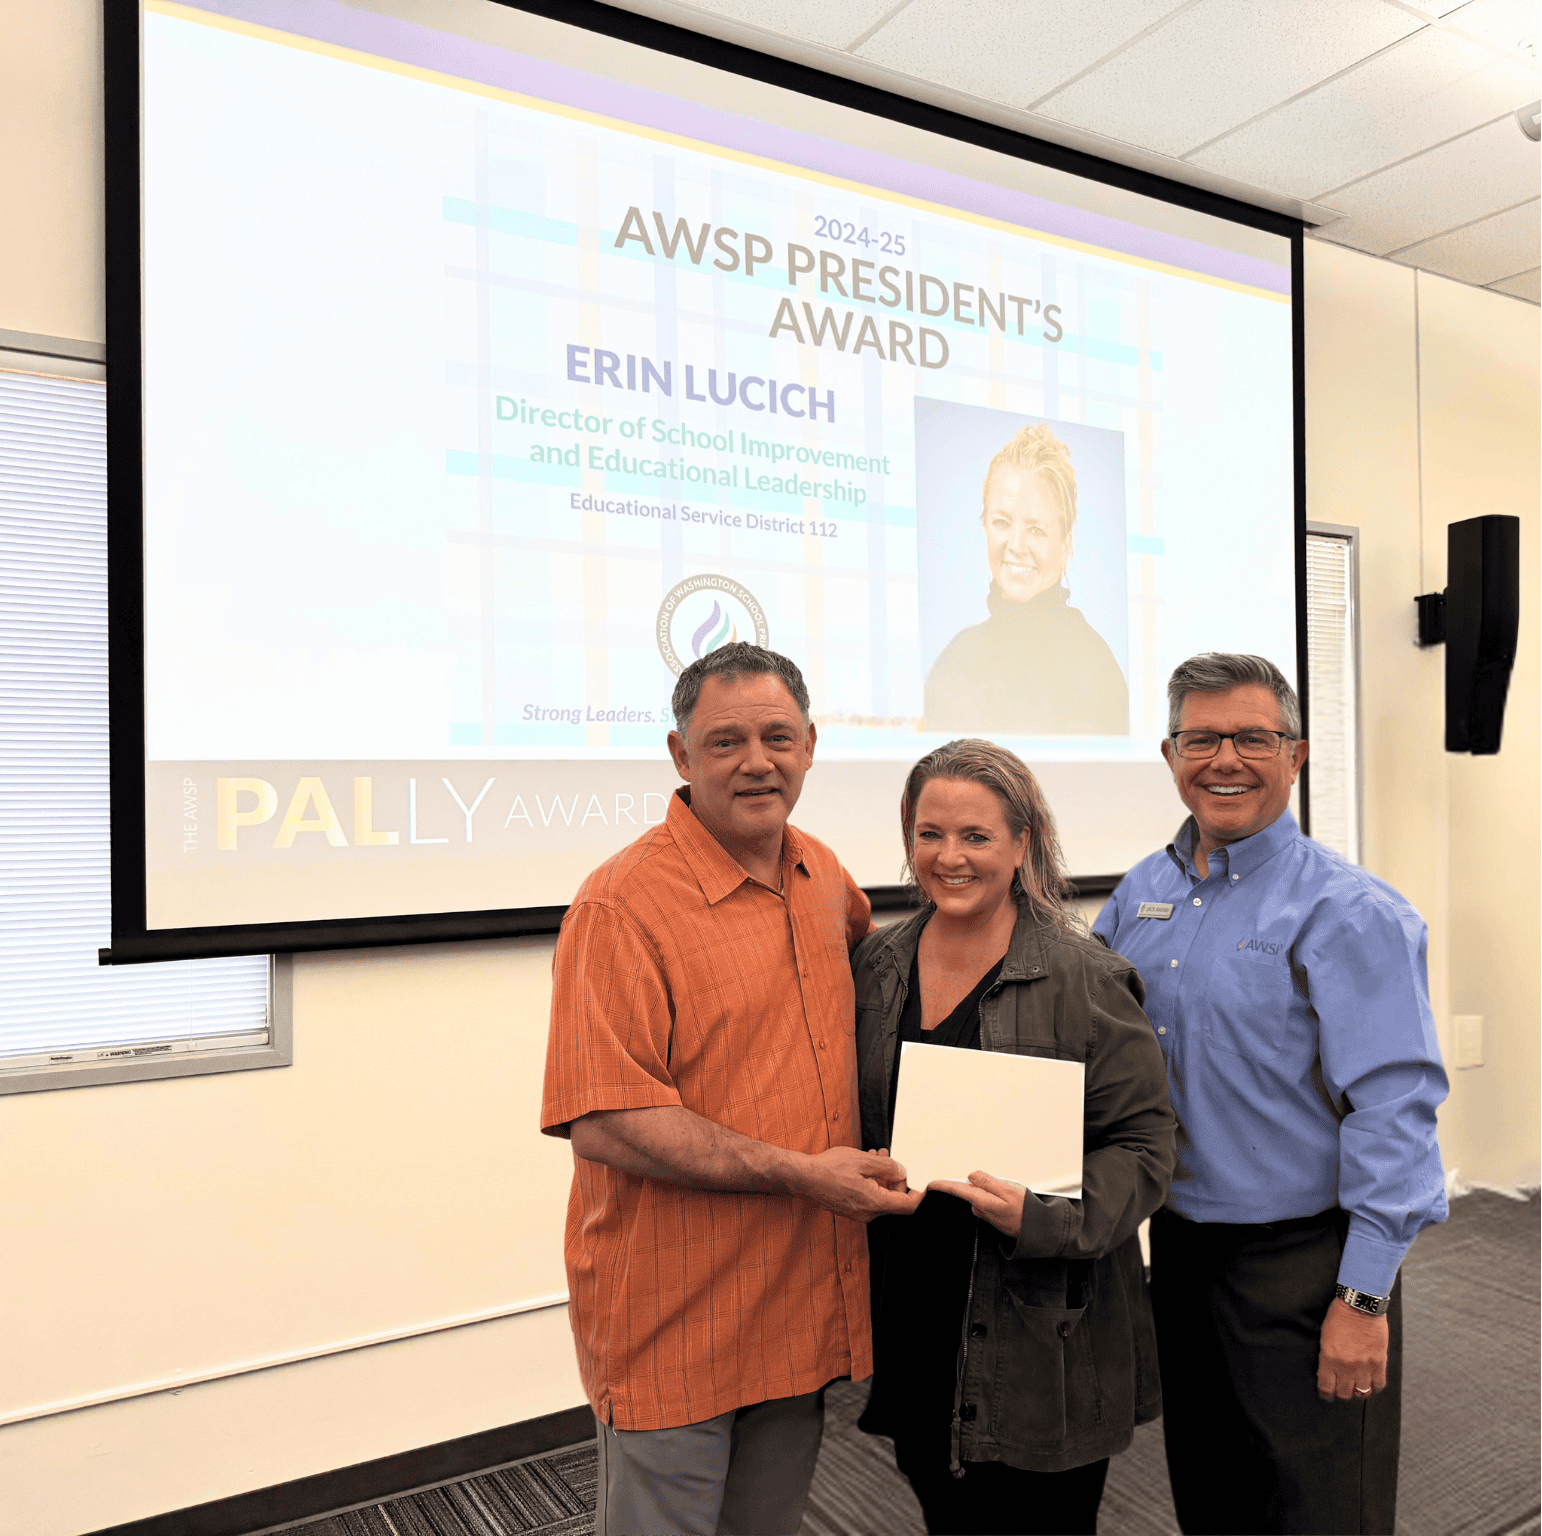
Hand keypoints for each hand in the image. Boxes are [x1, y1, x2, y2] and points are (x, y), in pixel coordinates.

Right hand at [797, 1146, 924, 1221]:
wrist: (804, 1177)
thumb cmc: (830, 1168)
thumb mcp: (864, 1160)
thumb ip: (888, 1167)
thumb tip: (902, 1172)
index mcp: (875, 1203)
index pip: (908, 1205)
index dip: (919, 1194)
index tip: (924, 1183)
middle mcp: (868, 1213)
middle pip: (895, 1199)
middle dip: (895, 1177)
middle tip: (887, 1156)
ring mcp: (859, 1213)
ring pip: (881, 1197)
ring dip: (882, 1177)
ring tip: (873, 1156)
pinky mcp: (851, 1210)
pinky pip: (869, 1198)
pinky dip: (871, 1183)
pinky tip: (863, 1167)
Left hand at [928, 1171, 1025, 1238]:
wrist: (1037, 1229)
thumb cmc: (1025, 1209)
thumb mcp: (1008, 1189)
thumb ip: (987, 1182)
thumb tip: (970, 1177)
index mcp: (981, 1201)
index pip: (957, 1190)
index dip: (942, 1185)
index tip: (929, 1182)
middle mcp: (979, 1208)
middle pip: (967, 1189)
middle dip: (972, 1182)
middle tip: (991, 1182)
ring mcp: (984, 1213)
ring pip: (977, 1193)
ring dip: (984, 1187)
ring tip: (1005, 1189)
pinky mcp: (990, 1214)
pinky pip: (984, 1199)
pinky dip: (989, 1194)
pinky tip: (1003, 1195)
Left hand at [1317, 1298, 1388, 1401]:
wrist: (1360, 1305)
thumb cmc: (1340, 1317)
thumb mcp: (1325, 1336)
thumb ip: (1327, 1357)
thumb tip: (1327, 1372)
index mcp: (1330, 1358)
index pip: (1326, 1387)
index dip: (1326, 1394)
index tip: (1326, 1395)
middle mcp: (1347, 1365)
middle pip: (1344, 1393)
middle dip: (1341, 1394)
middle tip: (1341, 1390)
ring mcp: (1364, 1365)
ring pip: (1362, 1392)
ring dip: (1358, 1392)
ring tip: (1356, 1388)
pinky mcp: (1379, 1362)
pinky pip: (1379, 1385)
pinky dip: (1374, 1387)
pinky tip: (1370, 1383)